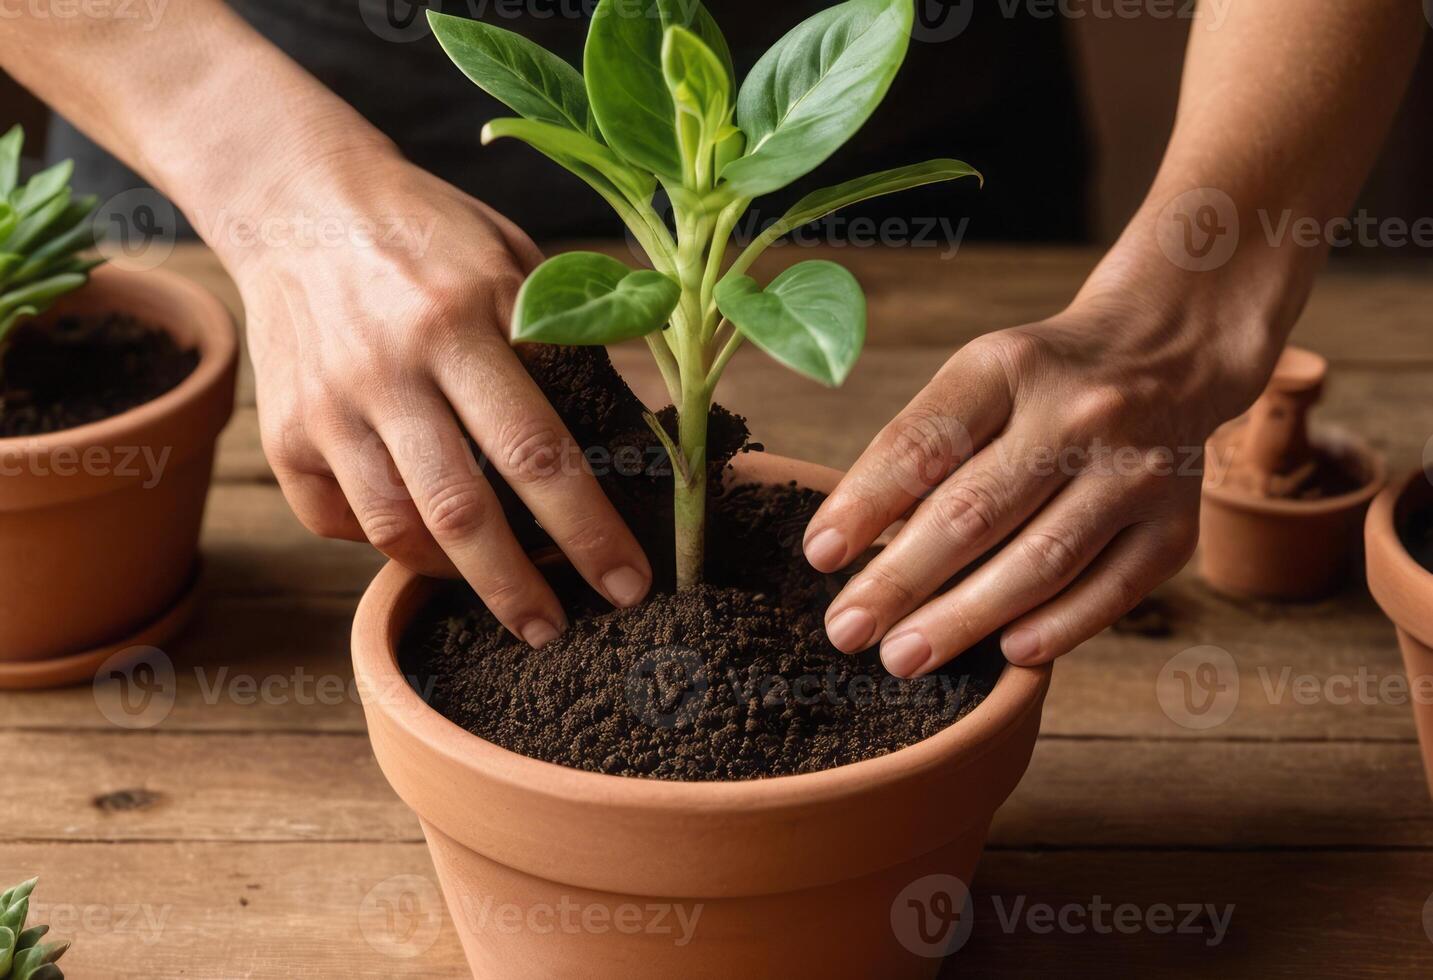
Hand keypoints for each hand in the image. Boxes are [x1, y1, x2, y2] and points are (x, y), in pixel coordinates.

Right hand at [224, 152, 650, 645]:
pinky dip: (389, 545)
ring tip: (508, 600)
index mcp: (462, 315)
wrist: (295, 199)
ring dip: (459, 580)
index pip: (539, 448)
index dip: (589, 527)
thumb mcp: (510, 256)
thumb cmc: (427, 233)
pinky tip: (427, 543)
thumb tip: (635, 427)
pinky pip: (340, 521)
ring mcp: (329, 404)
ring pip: (399, 529)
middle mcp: (390, 367)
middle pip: (466, 510)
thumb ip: (565, 337)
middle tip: (562, 630)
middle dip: (523, 587)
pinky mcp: (284, 431)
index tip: (631, 579)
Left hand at [803, 270, 1281, 675]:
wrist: (1165, 351)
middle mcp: (1078, 413)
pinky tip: (1005, 653)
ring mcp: (1135, 471)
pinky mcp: (1175, 525)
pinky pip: (1111, 591)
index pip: (923, 443)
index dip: (865, 504)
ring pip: (1040, 560)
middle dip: (899, 581)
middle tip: (845, 630)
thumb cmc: (1038, 385)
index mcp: (1006, 366)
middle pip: (974, 511)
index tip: (819, 557)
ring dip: (962, 619)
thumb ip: (922, 453)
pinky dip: (1057, 628)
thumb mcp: (975, 382)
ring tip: (901, 657)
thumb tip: (854, 555)